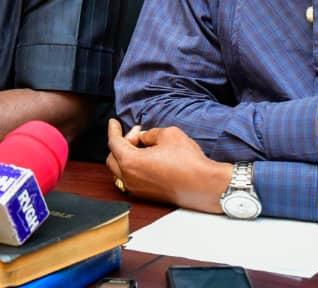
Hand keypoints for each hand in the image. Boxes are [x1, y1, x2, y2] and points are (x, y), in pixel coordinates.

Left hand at [105, 119, 231, 213]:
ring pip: (121, 170)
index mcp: (131, 162)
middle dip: (123, 142)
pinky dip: (134, 166)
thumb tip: (144, 137)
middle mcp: (130, 178)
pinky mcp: (146, 195)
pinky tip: (150, 158)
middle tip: (138, 134)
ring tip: (145, 146)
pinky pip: (131, 178)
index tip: (114, 122)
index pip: (114, 142)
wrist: (203, 186)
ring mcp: (137, 189)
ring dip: (128, 156)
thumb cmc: (187, 161)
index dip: (113, 129)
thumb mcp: (168, 134)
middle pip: (114, 157)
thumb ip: (149, 133)